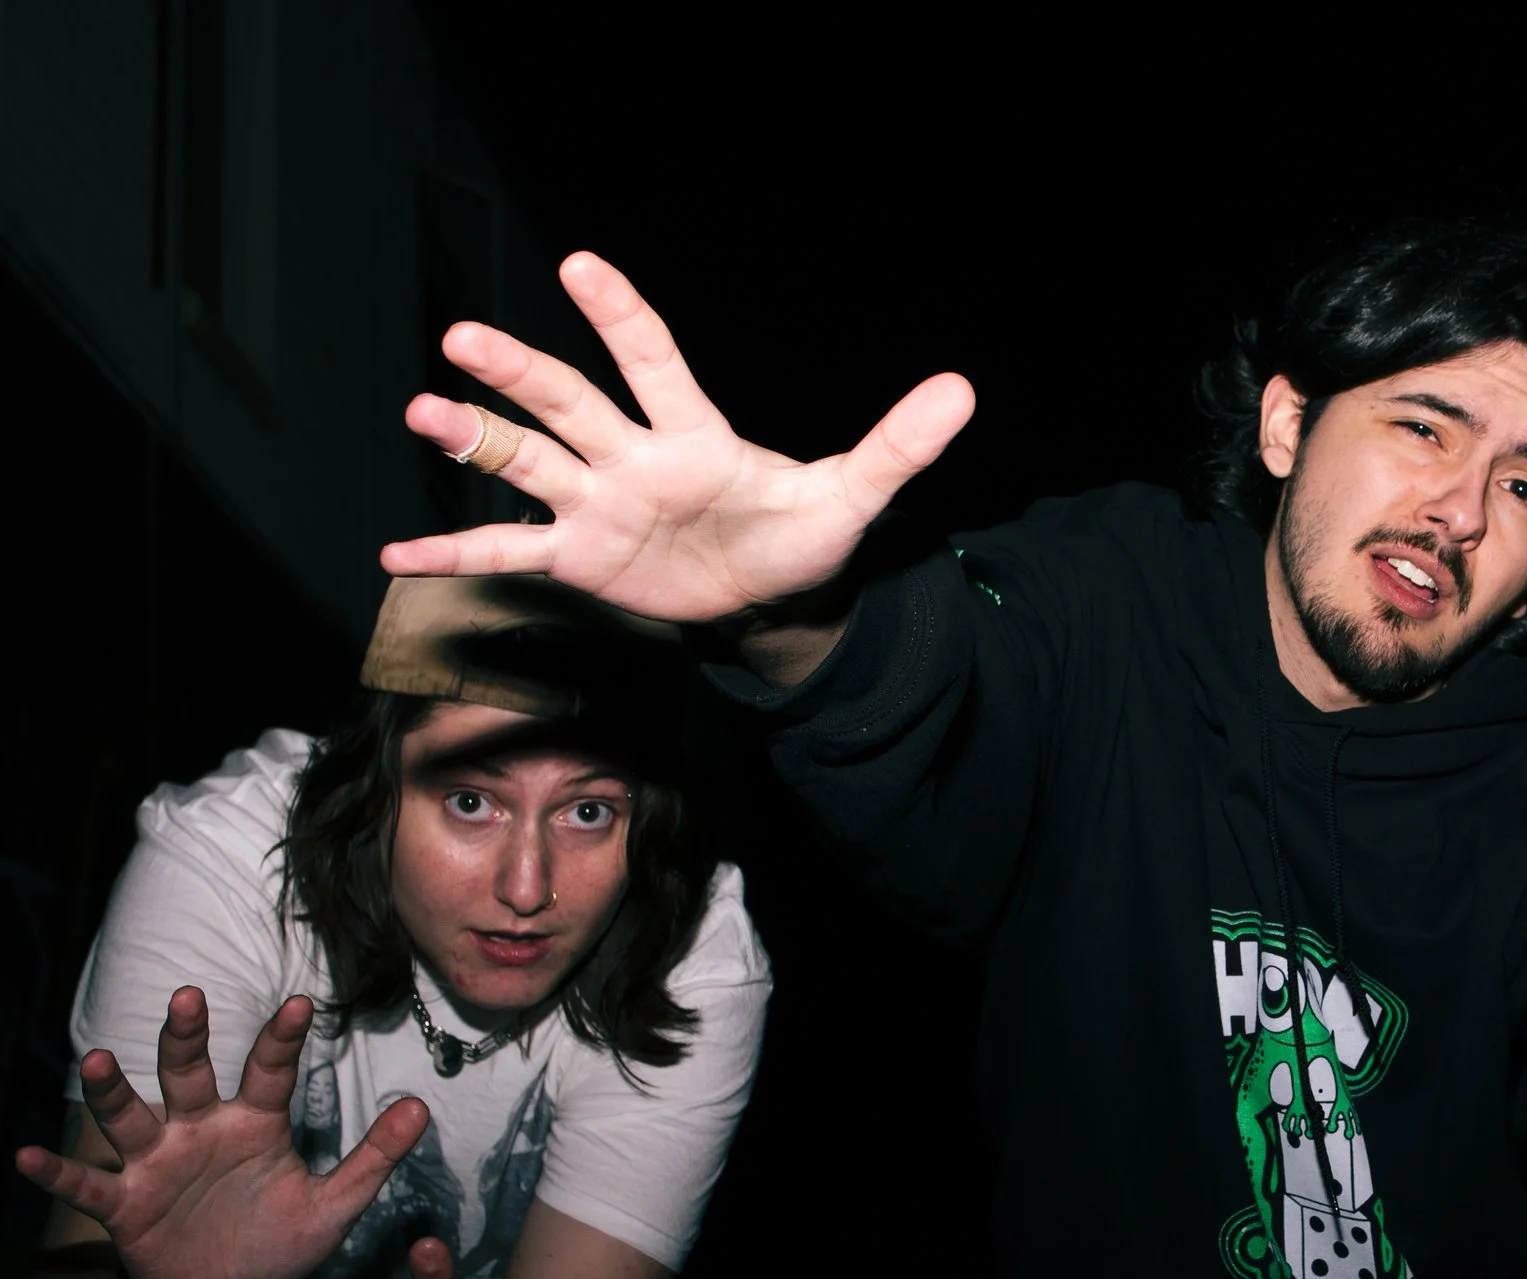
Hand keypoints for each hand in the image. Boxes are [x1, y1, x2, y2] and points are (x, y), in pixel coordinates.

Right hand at [14, 989, 428, 1278]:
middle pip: (189, 1075)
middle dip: (186, 1038)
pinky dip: (56, 1172)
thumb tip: (421, 1108)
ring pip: (131, 1117)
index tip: (301, 1003)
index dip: (283, 1040)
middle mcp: (201, 1130)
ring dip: (112, 1090)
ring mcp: (157, 1163)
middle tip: (187, 997)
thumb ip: (374, 1159)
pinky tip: (22, 1157)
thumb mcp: (333, 1206)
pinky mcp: (124, 1204)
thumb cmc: (277, 1240)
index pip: (271, 1073)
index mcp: (255, 1124)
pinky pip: (85, 1184)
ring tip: (96, 1061)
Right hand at [381, 251, 975, 623]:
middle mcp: (633, 457)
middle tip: (463, 338)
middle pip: (570, 404)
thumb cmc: (803, 535)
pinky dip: (453, 552)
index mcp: (694, 434)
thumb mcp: (854, 496)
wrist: (770, 596)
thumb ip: (898, 446)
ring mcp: (597, 504)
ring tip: (421, 413)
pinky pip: (507, 553)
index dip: (621, 316)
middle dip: (520, 374)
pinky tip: (397, 551)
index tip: (580, 267)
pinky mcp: (579, 557)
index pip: (652, 362)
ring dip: (473, 440)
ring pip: (525, 463)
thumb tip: (963, 391)